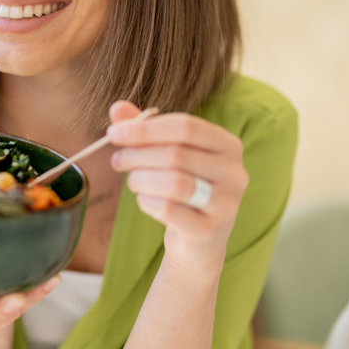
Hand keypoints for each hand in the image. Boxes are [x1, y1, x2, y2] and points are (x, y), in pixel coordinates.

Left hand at [106, 101, 248, 274]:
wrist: (200, 240)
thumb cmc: (182, 187)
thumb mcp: (167, 154)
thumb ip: (145, 129)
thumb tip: (117, 108)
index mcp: (227, 145)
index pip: (185, 126)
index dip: (145, 128)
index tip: (114, 133)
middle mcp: (234, 172)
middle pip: (176, 154)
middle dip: (137, 155)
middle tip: (117, 161)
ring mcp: (226, 203)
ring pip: (173, 182)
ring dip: (141, 179)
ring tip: (133, 181)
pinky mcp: (209, 230)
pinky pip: (167, 209)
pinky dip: (146, 202)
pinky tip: (145, 200)